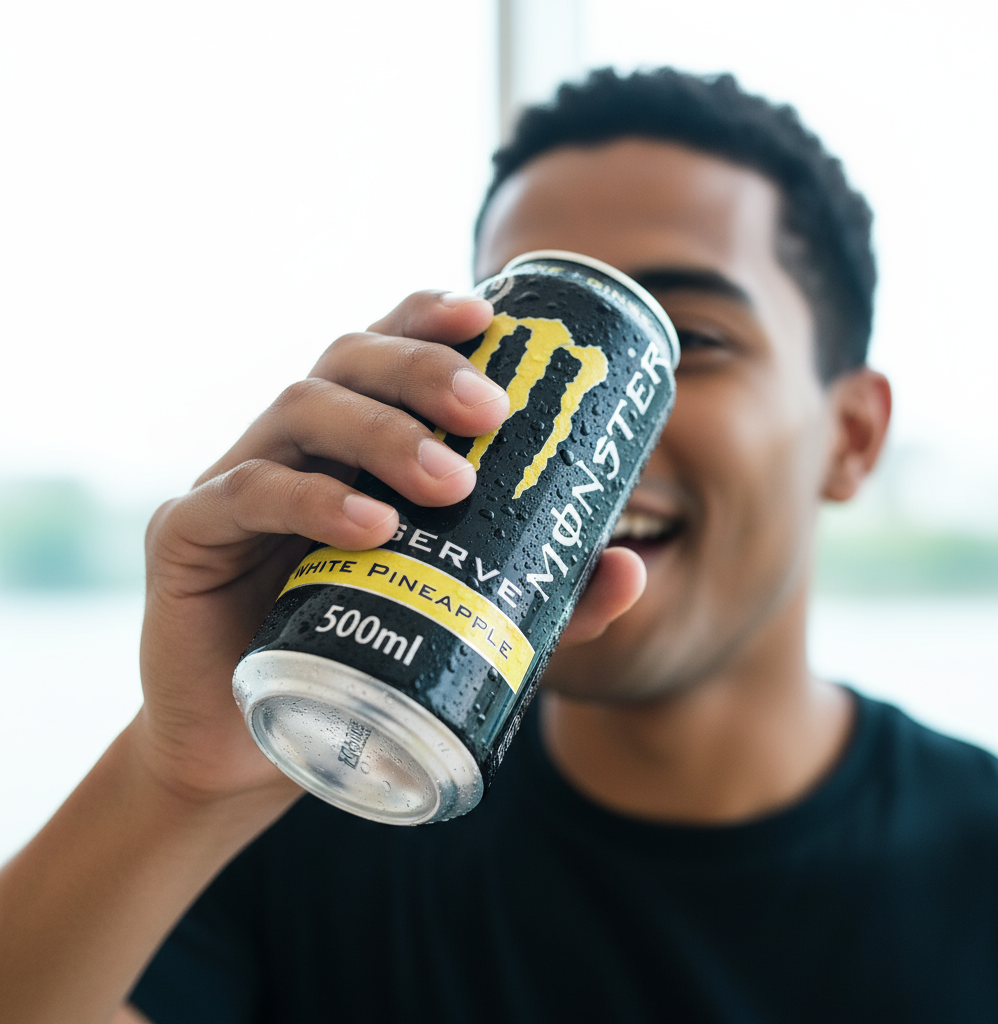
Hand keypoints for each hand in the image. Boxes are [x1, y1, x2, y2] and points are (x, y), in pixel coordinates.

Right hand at [132, 289, 643, 806]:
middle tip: (491, 412)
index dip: (428, 318)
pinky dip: (314, 500)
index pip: (383, 349)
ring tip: (452, 483)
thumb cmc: (359, 657)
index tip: (490, 320)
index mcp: (350, 443)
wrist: (252, 746)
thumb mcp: (461, 618)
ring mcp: (236, 480)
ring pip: (301, 409)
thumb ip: (545, 595)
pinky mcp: (189, 534)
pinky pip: (248, 493)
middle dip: (422, 371)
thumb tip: (631, 564)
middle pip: (347, 360)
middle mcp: (294, 443)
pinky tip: (372, 528)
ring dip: (383, 434)